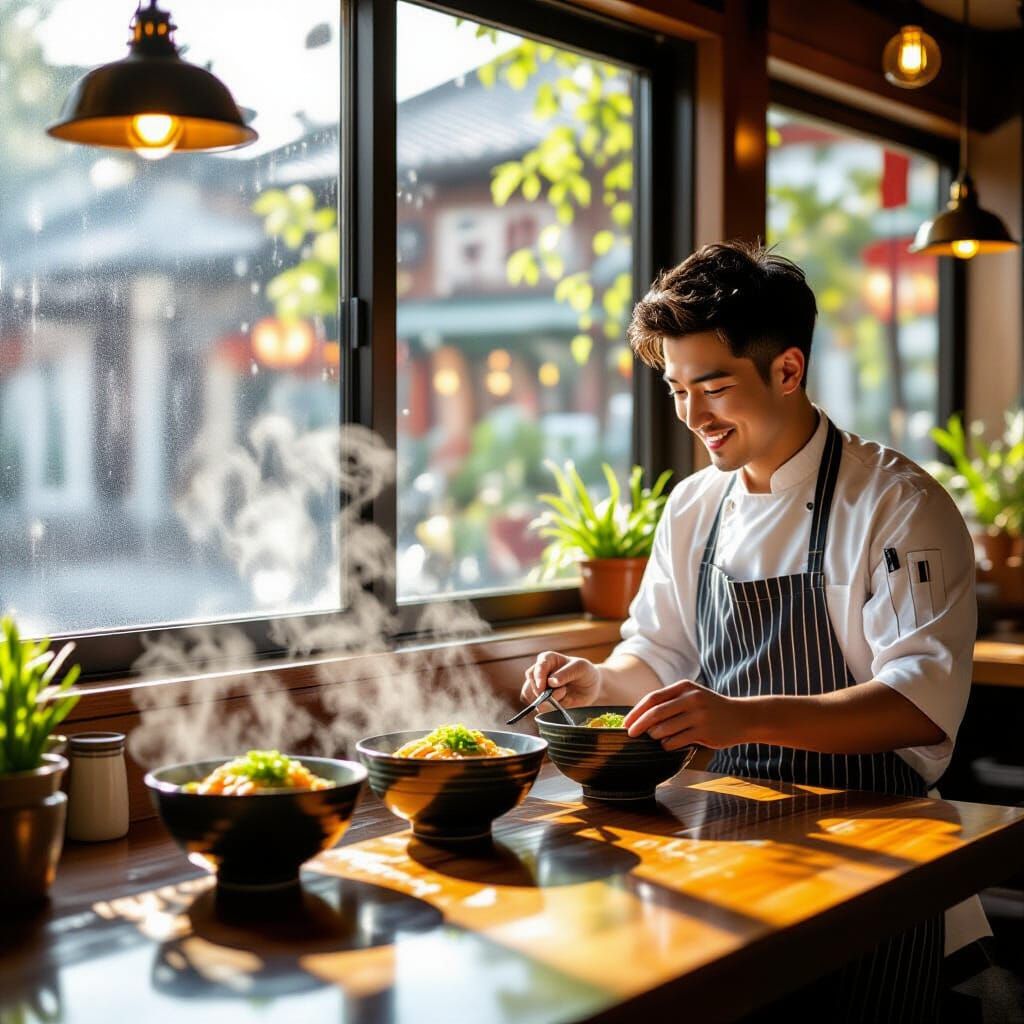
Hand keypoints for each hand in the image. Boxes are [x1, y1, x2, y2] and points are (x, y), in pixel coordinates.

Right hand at [521, 651, 600, 708]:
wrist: (591, 687)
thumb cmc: (585, 672)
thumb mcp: (580, 668)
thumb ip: (566, 673)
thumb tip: (550, 682)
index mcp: (547, 659)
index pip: (537, 667)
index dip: (538, 677)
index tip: (542, 688)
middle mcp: (540, 672)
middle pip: (531, 683)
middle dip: (543, 692)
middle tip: (562, 692)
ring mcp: (540, 687)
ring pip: (533, 697)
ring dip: (547, 700)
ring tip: (564, 694)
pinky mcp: (543, 700)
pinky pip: (540, 707)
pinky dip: (550, 708)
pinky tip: (561, 702)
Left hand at [623, 679, 746, 749]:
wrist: (743, 717)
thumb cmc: (711, 708)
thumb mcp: (693, 696)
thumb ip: (671, 702)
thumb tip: (641, 716)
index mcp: (685, 687)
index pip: (653, 698)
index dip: (637, 711)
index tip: (626, 722)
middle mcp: (691, 698)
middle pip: (656, 713)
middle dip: (639, 725)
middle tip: (630, 734)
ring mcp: (698, 715)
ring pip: (665, 728)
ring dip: (655, 736)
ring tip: (655, 738)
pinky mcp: (704, 731)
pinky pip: (677, 741)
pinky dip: (668, 745)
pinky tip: (668, 745)